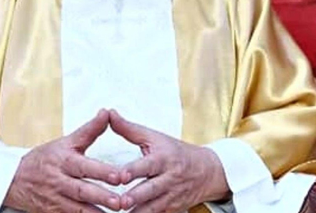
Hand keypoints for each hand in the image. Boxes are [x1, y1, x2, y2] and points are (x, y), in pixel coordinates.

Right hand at [4, 109, 122, 212]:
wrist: (13, 179)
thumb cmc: (44, 159)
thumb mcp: (65, 142)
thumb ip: (89, 130)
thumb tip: (107, 113)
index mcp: (64, 161)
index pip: (84, 166)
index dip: (102, 172)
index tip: (119, 176)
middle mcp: (59, 181)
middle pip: (82, 190)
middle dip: (101, 197)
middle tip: (120, 201)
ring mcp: (56, 200)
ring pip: (78, 209)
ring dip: (96, 212)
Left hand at [110, 110, 229, 211]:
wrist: (208, 171)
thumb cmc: (175, 152)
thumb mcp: (154, 137)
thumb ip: (128, 129)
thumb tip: (108, 113)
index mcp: (162, 159)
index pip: (147, 165)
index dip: (134, 170)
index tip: (121, 176)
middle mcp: (168, 178)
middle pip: (150, 189)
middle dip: (136, 197)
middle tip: (121, 202)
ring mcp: (171, 196)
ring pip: (154, 207)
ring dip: (139, 212)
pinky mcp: (172, 210)